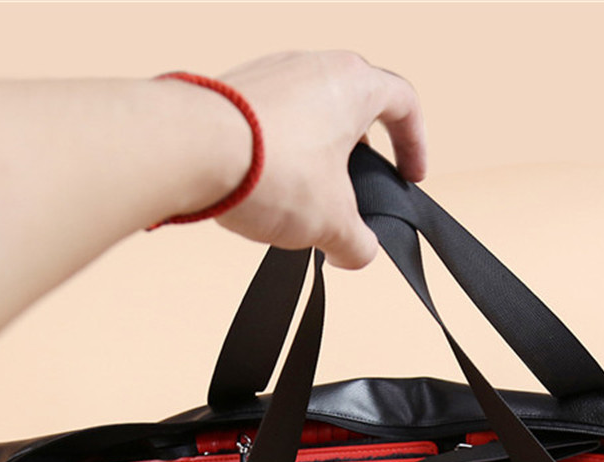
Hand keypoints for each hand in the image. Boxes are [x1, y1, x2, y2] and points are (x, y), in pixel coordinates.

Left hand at [215, 51, 426, 268]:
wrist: (189, 151)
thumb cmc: (270, 169)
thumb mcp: (332, 224)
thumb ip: (358, 243)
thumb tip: (358, 253)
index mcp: (353, 84)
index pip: (403, 104)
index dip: (414, 144)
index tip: (410, 174)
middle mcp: (312, 66)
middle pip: (353, 109)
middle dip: (360, 155)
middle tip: (355, 193)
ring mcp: (268, 73)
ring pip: (309, 115)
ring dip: (316, 156)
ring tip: (306, 200)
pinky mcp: (230, 91)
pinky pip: (270, 122)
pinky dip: (278, 154)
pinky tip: (267, 190)